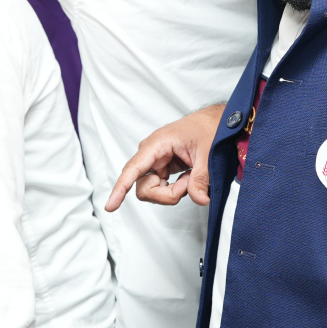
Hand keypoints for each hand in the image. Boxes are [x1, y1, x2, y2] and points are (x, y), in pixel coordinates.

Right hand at [106, 102, 224, 210]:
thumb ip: (201, 178)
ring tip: (189, 177)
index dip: (120, 188)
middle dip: (166, 194)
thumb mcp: (207, 153)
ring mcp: (156, 162)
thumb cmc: (208, 128)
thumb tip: (199, 199)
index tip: (111, 206)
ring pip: (153, 191)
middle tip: (187, 184)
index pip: (133, 169)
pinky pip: (162, 188)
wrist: (216, 122)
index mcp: (156, 144)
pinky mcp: (163, 168)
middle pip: (144, 188)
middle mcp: (151, 154)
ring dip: (172, 192)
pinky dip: (176, 189)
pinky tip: (187, 177)